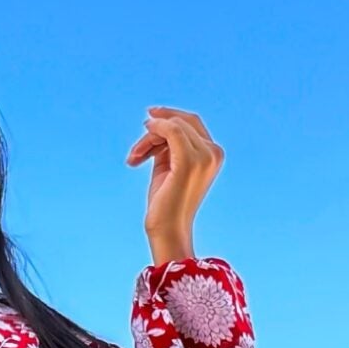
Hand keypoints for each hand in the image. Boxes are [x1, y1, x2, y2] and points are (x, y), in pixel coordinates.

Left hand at [126, 106, 225, 264]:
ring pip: (172, 126)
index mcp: (213, 154)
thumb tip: (154, 122)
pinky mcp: (190, 161)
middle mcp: (214, 153)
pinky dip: (153, 132)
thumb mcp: (168, 166)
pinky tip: (138, 151)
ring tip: (134, 158)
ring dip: (148, 138)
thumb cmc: (166, 202)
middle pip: (181, 121)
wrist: (167, 230)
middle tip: (136, 152)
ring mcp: (205, 156)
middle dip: (155, 129)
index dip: (168, 117)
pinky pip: (171, 130)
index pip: (191, 122)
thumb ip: (168, 145)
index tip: (147, 121)